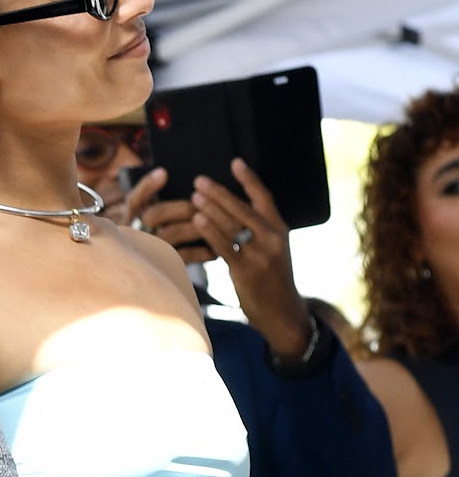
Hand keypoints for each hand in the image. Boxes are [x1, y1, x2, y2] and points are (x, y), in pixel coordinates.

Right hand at [123, 167, 209, 263]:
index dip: (147, 186)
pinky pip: (184, 256)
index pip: (135, 199)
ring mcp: (149, 251)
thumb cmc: (161, 234)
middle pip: (154, 215)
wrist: (153, 275)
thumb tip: (177, 179)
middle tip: (203, 203)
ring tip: (215, 221)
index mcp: (132, 218)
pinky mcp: (164, 266)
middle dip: (181, 207)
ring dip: (195, 227)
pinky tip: (215, 248)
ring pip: (171, 234)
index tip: (164, 173)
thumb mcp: (153, 216)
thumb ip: (161, 199)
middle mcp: (136, 234)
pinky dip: (201, 251)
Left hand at [190, 159, 310, 356]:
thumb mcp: (274, 249)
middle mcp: (273, 239)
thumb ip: (259, 229)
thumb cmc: (273, 278)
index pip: (265, 197)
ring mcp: (260, 255)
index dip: (249, 179)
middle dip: (220, 192)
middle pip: (243, 208)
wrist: (283, 313)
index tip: (234, 162)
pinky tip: (197, 220)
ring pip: (232, 226)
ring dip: (211, 208)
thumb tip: (231, 207)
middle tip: (199, 180)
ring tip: (194, 196)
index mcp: (280, 229)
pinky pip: (224, 247)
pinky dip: (209, 232)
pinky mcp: (246, 272)